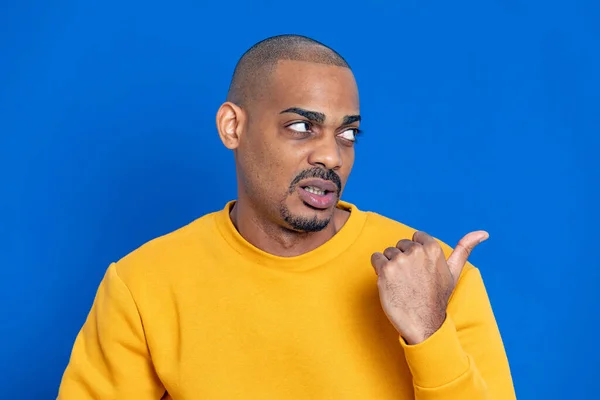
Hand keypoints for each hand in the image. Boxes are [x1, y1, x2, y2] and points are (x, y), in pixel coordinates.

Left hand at [371, 230, 488, 344]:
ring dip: (390, 265)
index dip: (415, 254)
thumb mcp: (454, 272)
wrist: (424, 324)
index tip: (420, 270)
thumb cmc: (437, 298)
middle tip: (411, 280)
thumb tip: (484, 232)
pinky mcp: (385, 270)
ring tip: (401, 283)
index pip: (415, 237)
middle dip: (402, 259)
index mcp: (433, 249)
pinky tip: (389, 283)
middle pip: (400, 245)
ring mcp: (400, 260)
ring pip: (387, 252)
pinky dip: (378, 269)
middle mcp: (416, 251)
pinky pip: (375, 258)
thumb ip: (465, 249)